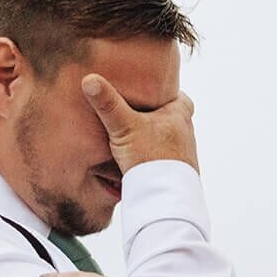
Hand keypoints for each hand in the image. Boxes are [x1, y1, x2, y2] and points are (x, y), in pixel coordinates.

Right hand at [83, 74, 199, 173]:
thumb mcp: (124, 127)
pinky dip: (156, 158)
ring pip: (171, 141)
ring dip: (157, 140)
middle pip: (176, 120)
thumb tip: (89, 79)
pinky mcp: (177, 175)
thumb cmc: (149, 157)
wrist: (164, 196)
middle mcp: (187, 135)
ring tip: (139, 138)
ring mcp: (185, 157)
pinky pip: (166, 162)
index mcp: (179, 116)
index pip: (181, 98)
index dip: (169, 94)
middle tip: (142, 114)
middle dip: (160, 117)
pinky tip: (141, 162)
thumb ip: (108, 104)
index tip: (155, 91)